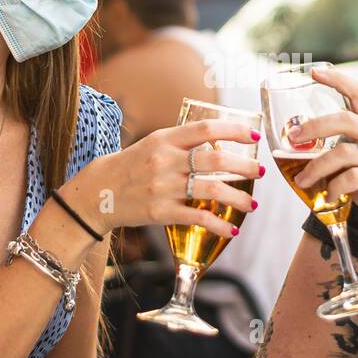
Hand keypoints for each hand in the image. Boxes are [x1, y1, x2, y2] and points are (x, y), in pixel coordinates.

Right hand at [63, 119, 263, 238]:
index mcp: (165, 139)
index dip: (234, 130)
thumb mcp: (153, 143)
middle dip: (244, 166)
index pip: (206, 129)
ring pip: (212, 189)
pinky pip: (198, 218)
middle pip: (215, 159)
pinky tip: (231, 228)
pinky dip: (219, 224)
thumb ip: (183, 143)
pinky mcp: (161, 212)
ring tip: (252, 204)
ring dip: (239, 198)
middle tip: (260, 171)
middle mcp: (165, 161)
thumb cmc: (131, 165)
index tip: (254, 135)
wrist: (97, 192)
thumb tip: (220, 142)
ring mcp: (163, 187)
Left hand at [288, 66, 357, 248]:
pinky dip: (335, 187)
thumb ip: (344, 156)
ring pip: (344, 151)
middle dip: (314, 127)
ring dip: (316, 167)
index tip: (315, 71)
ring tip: (303, 181)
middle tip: (294, 138)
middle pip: (346, 119)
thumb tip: (305, 155)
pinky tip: (330, 197)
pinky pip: (353, 177)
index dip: (338, 80)